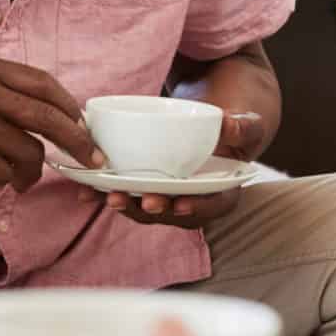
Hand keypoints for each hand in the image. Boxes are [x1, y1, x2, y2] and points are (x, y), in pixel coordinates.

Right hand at [0, 55, 100, 191]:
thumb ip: (4, 94)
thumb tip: (61, 118)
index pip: (42, 83)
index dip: (69, 106)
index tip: (84, 125)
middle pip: (46, 117)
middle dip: (76, 141)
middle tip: (92, 157)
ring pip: (27, 151)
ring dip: (29, 171)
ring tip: (17, 176)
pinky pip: (2, 173)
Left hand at [99, 109, 269, 226]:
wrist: (216, 122)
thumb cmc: (236, 127)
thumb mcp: (249, 125)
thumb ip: (243, 127)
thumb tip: (227, 126)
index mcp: (223, 192)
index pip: (213, 206)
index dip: (197, 209)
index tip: (181, 204)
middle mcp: (193, 200)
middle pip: (174, 213)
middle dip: (155, 210)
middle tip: (142, 200)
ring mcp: (168, 195)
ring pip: (147, 208)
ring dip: (128, 206)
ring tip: (109, 196)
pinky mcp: (146, 185)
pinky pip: (126, 193)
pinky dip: (105, 195)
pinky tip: (86, 192)